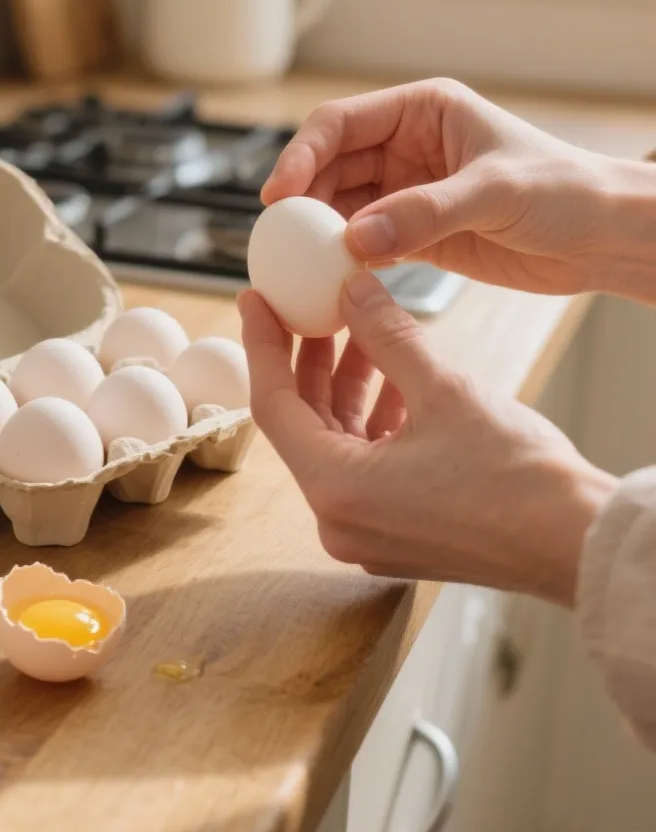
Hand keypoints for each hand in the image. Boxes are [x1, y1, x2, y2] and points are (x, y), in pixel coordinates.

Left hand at [239, 270, 615, 606]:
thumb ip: (387, 335)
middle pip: (304, 425)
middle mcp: (339, 520)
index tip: (255, 301)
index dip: (263, 346)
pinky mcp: (398, 535)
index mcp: (336, 489)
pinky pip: (367, 467)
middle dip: (309, 361)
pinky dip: (374, 421)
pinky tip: (397, 378)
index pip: (272, 406)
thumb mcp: (443, 389)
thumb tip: (352, 289)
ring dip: (348, 387)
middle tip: (308, 305)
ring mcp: (368, 533)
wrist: (577, 541)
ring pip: (338, 444)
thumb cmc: (517, 478)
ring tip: (363, 329)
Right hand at [263, 77, 647, 295]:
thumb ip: (424, 213)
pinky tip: (328, 283)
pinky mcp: (417, 236)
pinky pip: (364, 246)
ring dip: (318, 235)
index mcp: (422, 111)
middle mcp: (408, 146)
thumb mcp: (494, 192)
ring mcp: (409, 193)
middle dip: (302, 200)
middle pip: (330, 167)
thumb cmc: (566, 191)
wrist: (604, 237)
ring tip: (299, 266)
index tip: (279, 194)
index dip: (301, 155)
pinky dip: (343, 263)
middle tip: (280, 239)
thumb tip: (355, 239)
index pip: (340, 124)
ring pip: (341, 209)